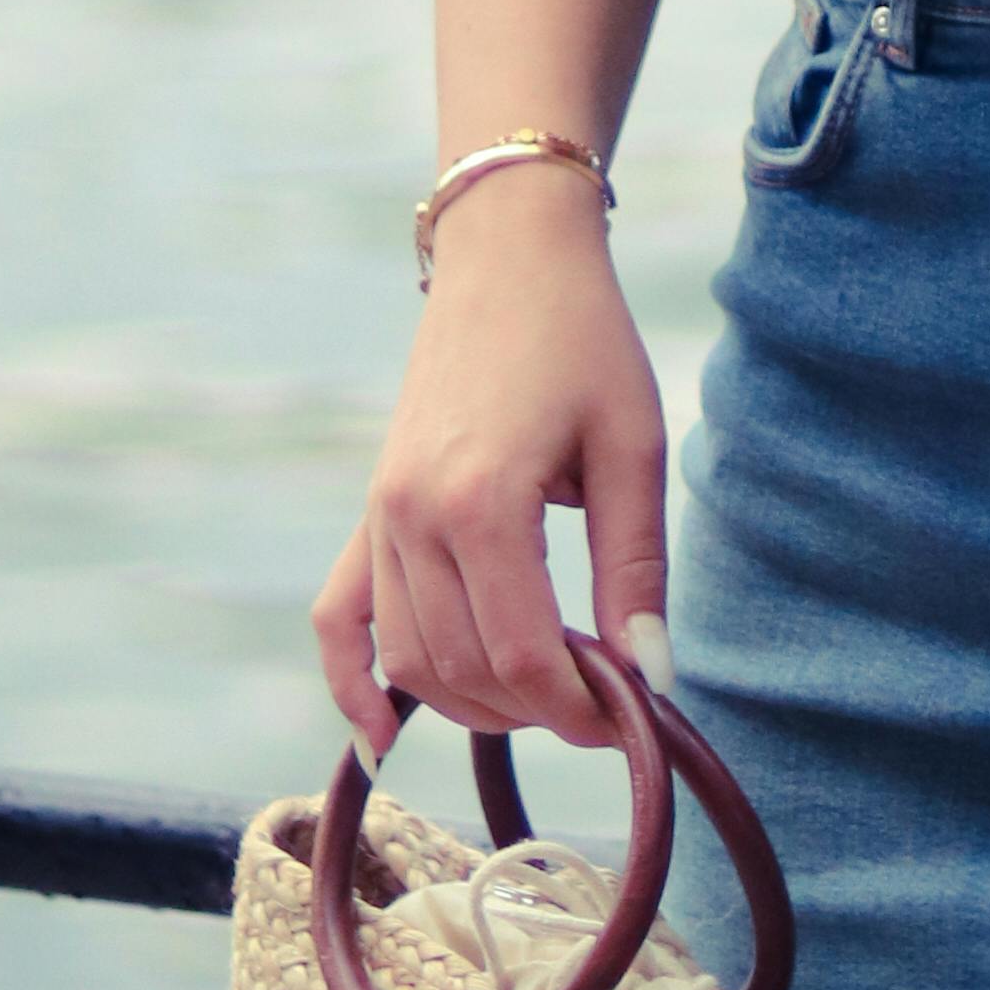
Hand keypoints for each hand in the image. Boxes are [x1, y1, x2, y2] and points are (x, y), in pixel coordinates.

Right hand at [309, 160, 666, 761]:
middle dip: (540, 709)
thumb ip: (635, 568)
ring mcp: (381, 515)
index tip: (634, 722)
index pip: (526, 657)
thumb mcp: (633, 446)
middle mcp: (413, 516)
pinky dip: (355, 680)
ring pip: (413, 659)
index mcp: (483, 501)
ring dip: (477, 702)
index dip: (583, 710)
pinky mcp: (371, 509)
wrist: (509, 256)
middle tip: (606, 703)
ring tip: (547, 695)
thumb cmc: (583, 340)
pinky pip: (339, 616)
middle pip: (468, 670)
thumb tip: (650, 678)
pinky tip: (385, 733)